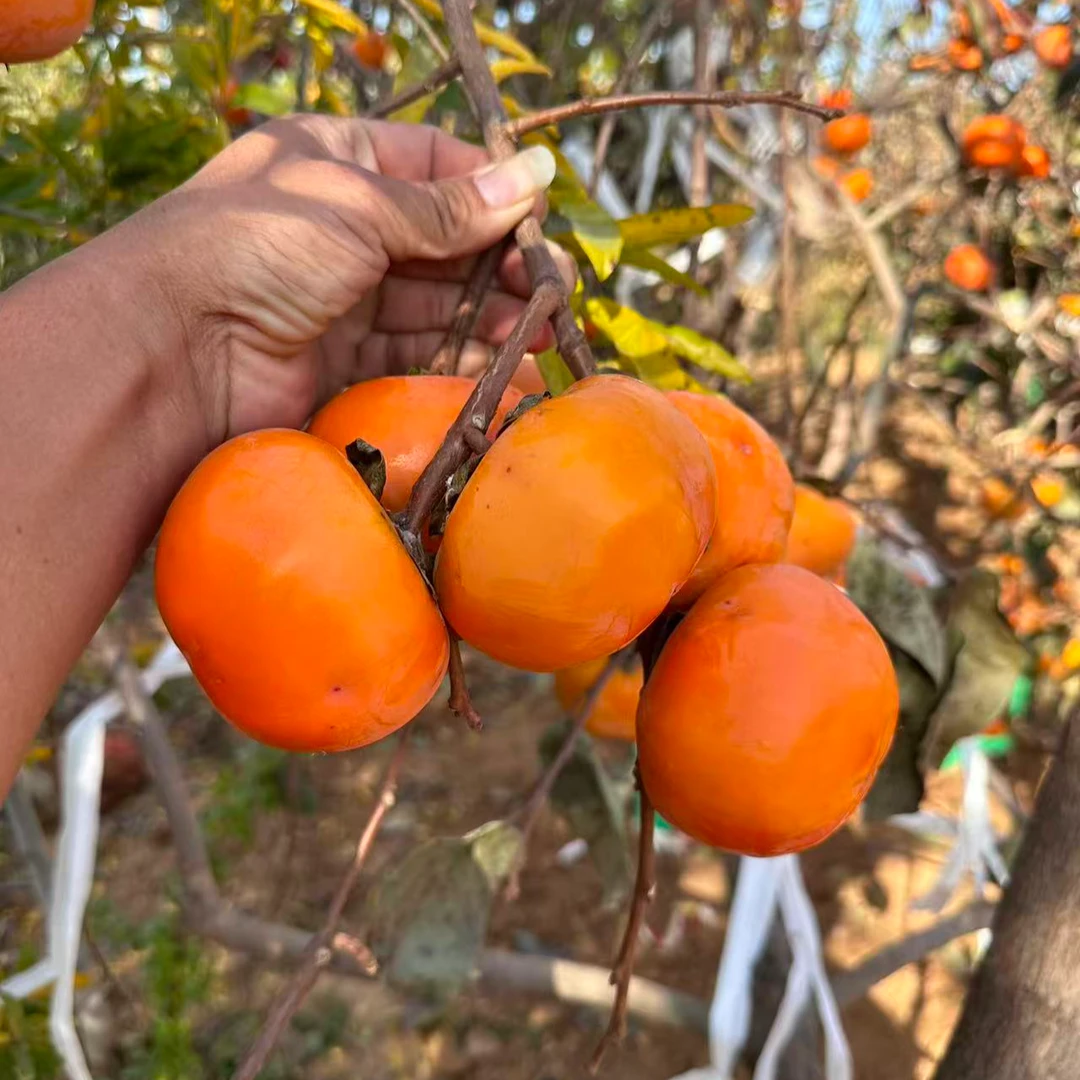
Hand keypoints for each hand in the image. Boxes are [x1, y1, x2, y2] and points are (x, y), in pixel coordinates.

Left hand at [133, 116, 570, 442]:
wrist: (174, 352)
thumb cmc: (256, 245)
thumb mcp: (359, 205)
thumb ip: (450, 207)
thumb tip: (537, 178)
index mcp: (333, 158)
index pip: (432, 164)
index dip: (491, 187)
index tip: (542, 214)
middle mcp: (340, 225)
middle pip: (441, 240)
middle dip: (501, 262)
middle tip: (557, 286)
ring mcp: (341, 296)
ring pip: (434, 302)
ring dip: (492, 313)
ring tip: (546, 326)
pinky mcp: (342, 361)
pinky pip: (414, 354)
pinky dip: (460, 357)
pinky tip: (504, 359)